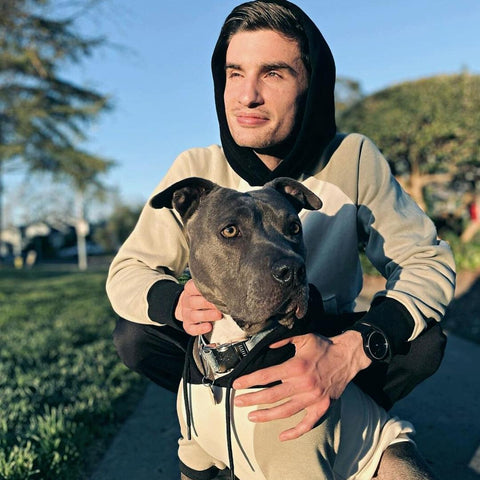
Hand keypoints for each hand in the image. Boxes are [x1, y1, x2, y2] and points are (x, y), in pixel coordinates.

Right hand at [175, 279, 222, 334]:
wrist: (190, 307)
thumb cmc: (202, 296)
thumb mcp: (203, 289)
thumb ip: (212, 288)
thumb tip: (226, 287)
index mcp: (189, 291)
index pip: (191, 287)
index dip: (202, 289)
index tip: (215, 290)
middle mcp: (186, 302)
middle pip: (194, 302)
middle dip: (208, 303)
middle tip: (220, 304)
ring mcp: (186, 314)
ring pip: (194, 316)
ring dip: (207, 315)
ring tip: (219, 315)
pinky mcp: (188, 325)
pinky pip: (191, 329)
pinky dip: (200, 329)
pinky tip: (209, 327)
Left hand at [232, 331, 370, 440]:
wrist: (348, 356)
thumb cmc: (324, 346)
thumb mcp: (303, 337)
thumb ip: (283, 341)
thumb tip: (267, 346)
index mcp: (296, 366)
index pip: (266, 376)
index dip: (249, 381)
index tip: (237, 385)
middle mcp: (303, 384)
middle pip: (271, 395)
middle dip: (251, 400)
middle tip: (237, 402)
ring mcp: (313, 398)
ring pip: (285, 411)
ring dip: (266, 416)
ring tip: (251, 417)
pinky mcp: (322, 406)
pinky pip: (307, 424)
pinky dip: (294, 432)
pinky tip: (282, 436)